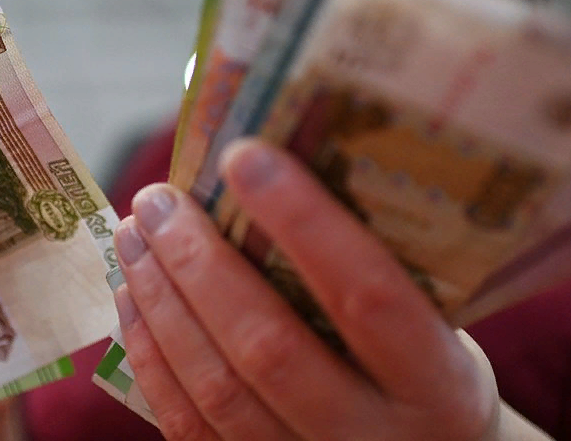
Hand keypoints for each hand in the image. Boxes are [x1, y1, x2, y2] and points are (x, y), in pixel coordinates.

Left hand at [113, 139, 550, 440]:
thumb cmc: (429, 378)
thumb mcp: (439, 330)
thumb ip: (381, 274)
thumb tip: (278, 170)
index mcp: (438, 386)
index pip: (369, 295)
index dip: (305, 222)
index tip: (244, 156)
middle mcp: (371, 438)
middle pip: (269, 348)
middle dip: (200, 264)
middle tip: (157, 199)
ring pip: (218, 389)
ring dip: (163, 303)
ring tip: (133, 237)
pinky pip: (190, 425)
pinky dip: (152, 358)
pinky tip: (131, 300)